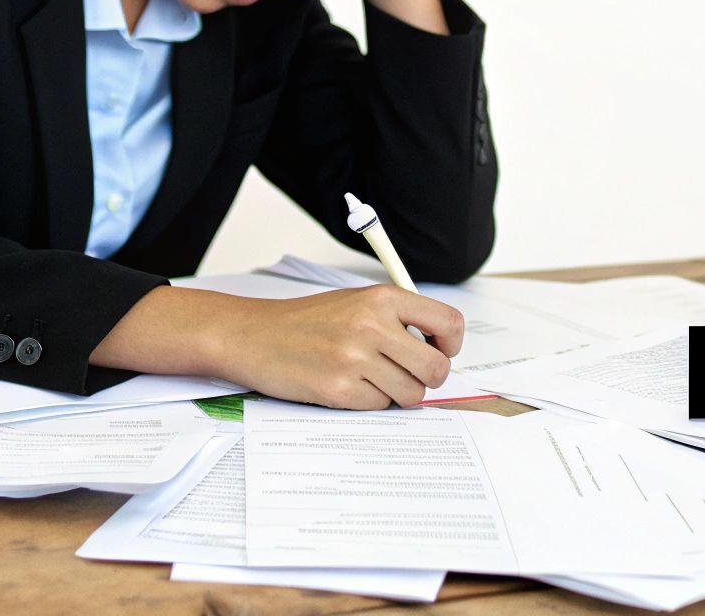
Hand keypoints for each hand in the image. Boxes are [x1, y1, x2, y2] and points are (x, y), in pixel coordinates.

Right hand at [213, 285, 465, 408]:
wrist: (254, 335)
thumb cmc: (307, 321)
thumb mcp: (357, 302)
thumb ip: (398, 319)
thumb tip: (439, 351)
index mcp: (382, 298)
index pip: (448, 322)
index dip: (451, 345)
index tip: (439, 351)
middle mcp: (373, 326)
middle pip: (436, 369)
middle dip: (428, 379)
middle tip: (409, 375)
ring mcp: (355, 359)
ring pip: (411, 394)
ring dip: (397, 393)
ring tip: (370, 379)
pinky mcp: (339, 389)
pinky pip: (379, 406)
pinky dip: (368, 402)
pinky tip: (347, 385)